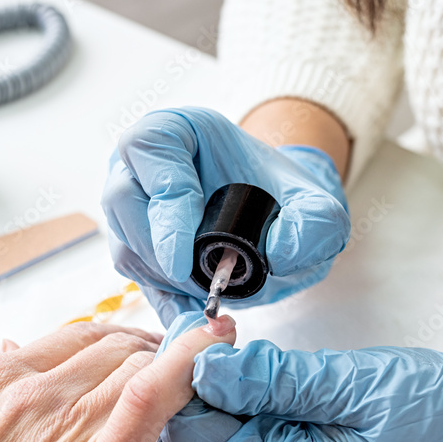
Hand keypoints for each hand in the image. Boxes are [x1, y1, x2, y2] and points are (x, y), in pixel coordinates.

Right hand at [101, 107, 350, 324]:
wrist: (280, 221)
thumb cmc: (289, 200)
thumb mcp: (321, 207)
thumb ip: (316, 224)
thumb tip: (278, 250)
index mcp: (183, 130)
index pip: (148, 147)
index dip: (164, 200)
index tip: (186, 253)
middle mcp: (146, 163)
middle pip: (122, 199)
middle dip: (158, 249)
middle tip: (197, 279)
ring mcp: (135, 204)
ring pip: (123, 241)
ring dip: (160, 276)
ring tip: (206, 290)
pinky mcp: (136, 244)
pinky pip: (133, 273)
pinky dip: (163, 297)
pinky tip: (194, 310)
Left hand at [155, 336, 442, 441]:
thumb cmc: (439, 414)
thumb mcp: (359, 385)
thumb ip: (282, 381)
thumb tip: (214, 369)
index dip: (190, 398)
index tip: (191, 344)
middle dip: (190, 397)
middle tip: (200, 336)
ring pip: (221, 440)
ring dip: (209, 394)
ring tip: (221, 342)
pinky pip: (250, 427)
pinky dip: (235, 394)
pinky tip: (242, 359)